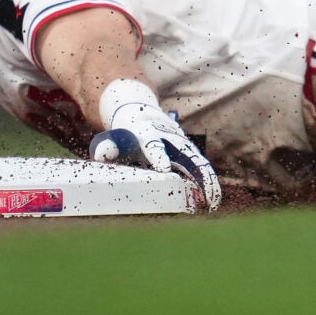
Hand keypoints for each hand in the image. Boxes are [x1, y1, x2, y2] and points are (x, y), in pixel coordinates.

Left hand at [90, 98, 221, 209]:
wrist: (139, 112)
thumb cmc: (124, 134)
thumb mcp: (112, 138)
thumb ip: (107, 147)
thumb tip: (102, 155)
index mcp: (147, 133)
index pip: (153, 145)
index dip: (158, 156)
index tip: (164, 169)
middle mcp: (169, 137)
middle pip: (187, 154)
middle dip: (197, 174)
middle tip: (203, 194)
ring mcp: (181, 143)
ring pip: (199, 161)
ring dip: (208, 181)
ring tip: (213, 202)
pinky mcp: (188, 150)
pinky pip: (201, 166)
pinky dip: (208, 182)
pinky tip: (213, 199)